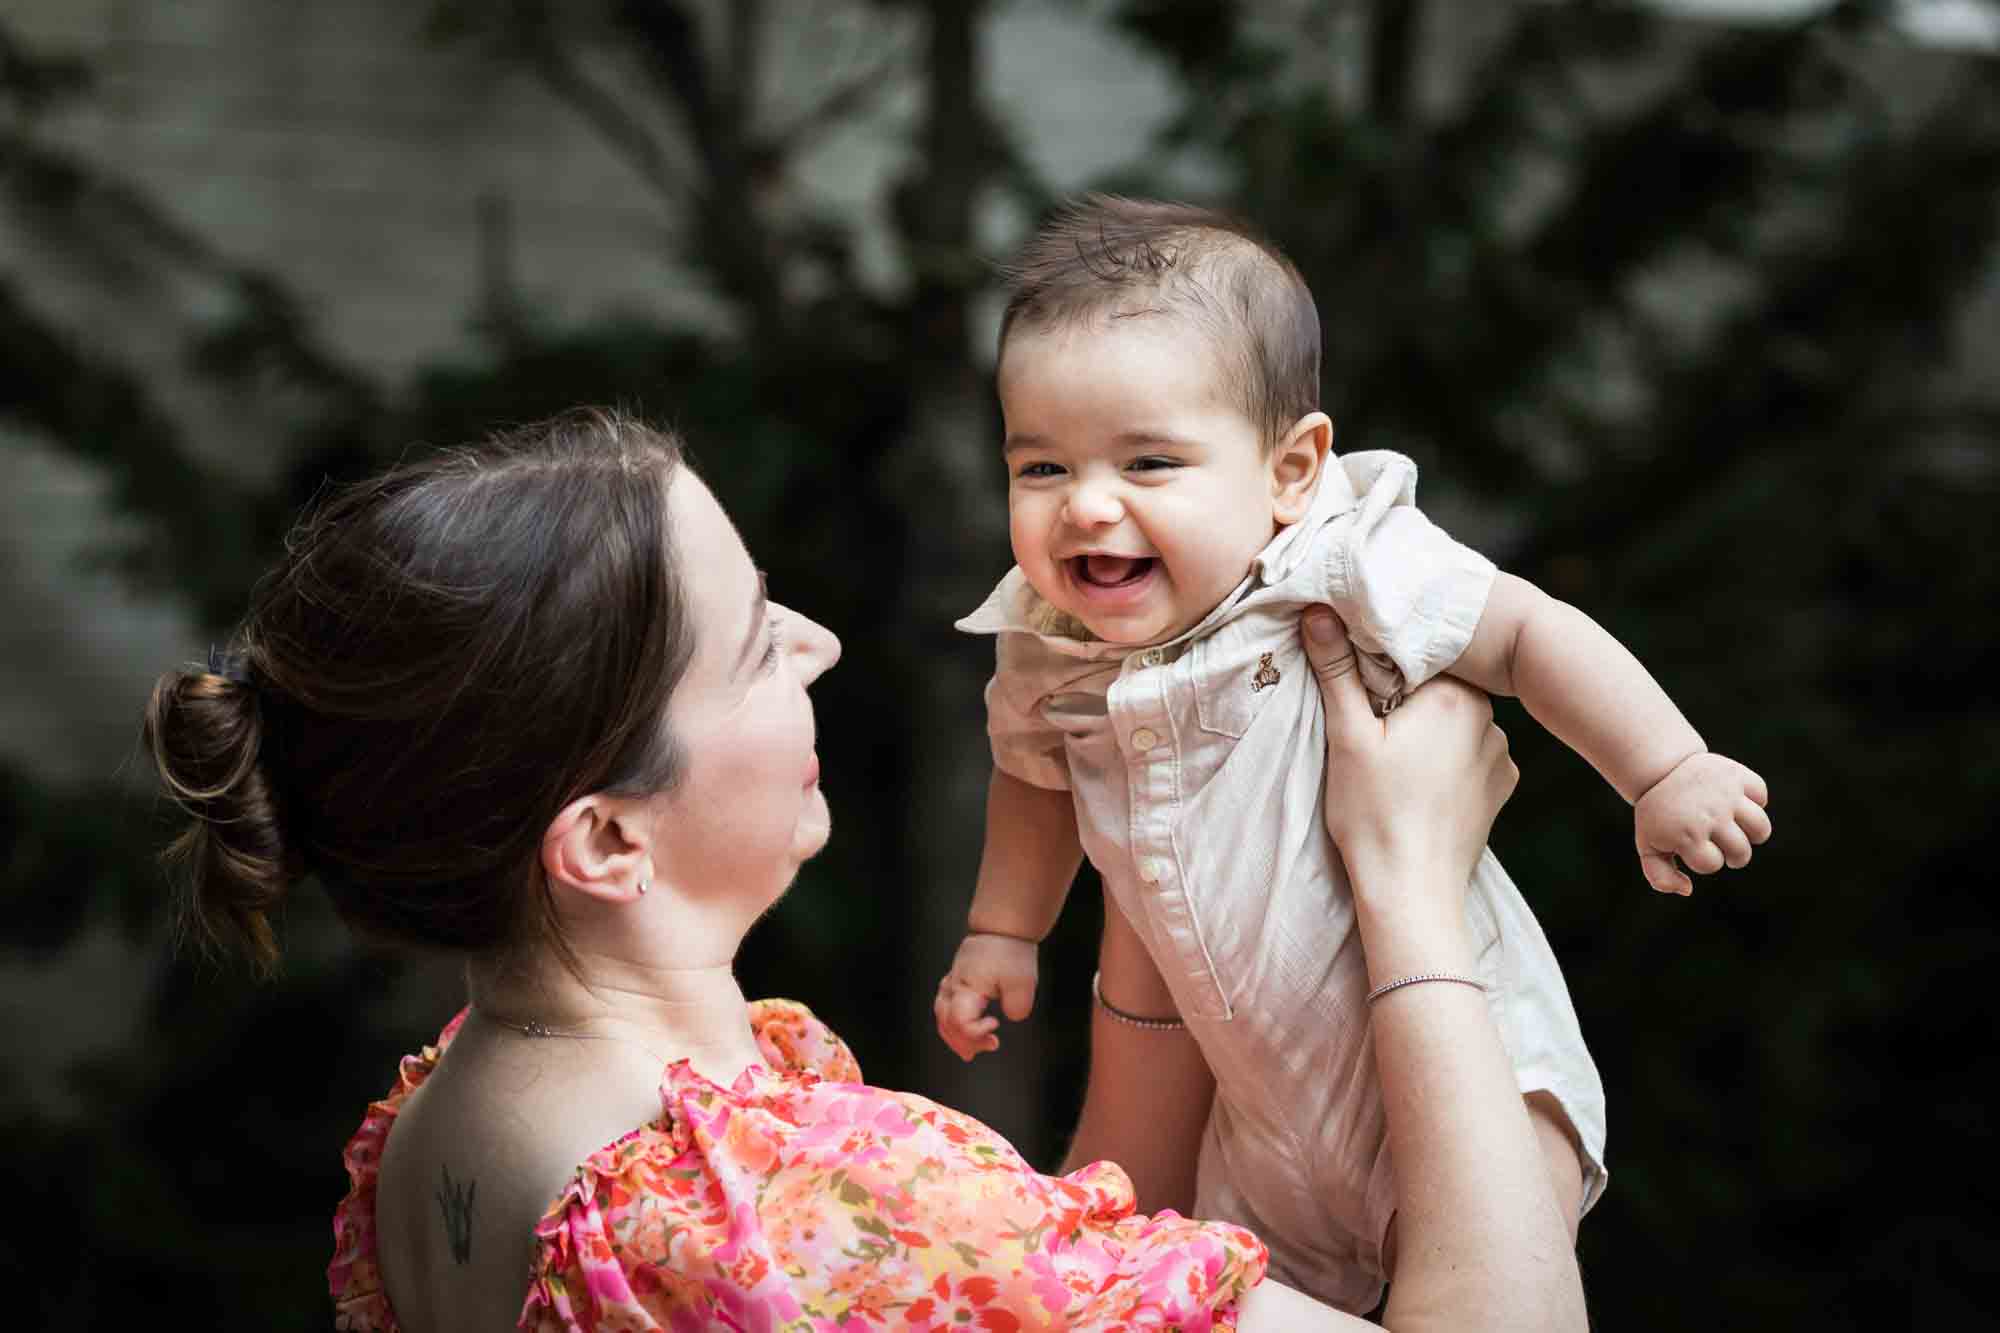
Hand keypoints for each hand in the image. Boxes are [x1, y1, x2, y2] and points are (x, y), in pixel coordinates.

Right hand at [934, 932, 1039, 1060]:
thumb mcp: (1023, 982)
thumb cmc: (1012, 952)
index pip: (960, 1022)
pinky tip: (961, 1030)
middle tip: (985, 1049)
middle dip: (963, 1041)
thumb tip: (1008, 1017)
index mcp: (966, 988)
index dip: (975, 1033)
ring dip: (954, 1035)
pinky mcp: (956, 979)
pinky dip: (951, 1022)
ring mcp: (952, 982)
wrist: (1003, 927)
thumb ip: (1017, 1007)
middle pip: (946, 1022)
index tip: (996, 1025)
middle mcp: (954, 987)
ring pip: (942, 1015)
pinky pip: (945, 1006)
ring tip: (969, 1051)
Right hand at [1303, 607, 1517, 902]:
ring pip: (1455, 724)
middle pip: (1439, 689)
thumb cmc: (1373, 814)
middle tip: (1374, 735)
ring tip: (1396, 767)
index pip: (1417, 658)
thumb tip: (1319, 612)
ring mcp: (1501, 756)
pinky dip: (1448, 764)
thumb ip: (1337, 670)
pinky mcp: (1502, 788)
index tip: (1362, 698)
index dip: (1383, 672)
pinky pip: (1471, 757)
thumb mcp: (1347, 737)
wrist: (1412, 891)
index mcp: (1453, 695)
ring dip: (1430, 733)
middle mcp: (1489, 719)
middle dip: (1407, 703)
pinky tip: (1421, 787)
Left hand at [1633, 751, 1771, 894]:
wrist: (1660, 770)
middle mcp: (1709, 815)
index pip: (1712, 864)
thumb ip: (1660, 876)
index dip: (1705, 861)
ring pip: (1760, 827)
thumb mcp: (1648, 845)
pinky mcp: (1736, 775)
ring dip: (1754, 834)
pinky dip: (1756, 800)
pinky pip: (1761, 794)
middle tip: (1726, 848)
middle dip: (1735, 856)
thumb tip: (1688, 890)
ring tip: (1740, 831)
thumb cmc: (1658, 815)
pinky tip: (1740, 803)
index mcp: (1685, 834)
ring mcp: (1725, 795)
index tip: (1694, 849)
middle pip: (1741, 851)